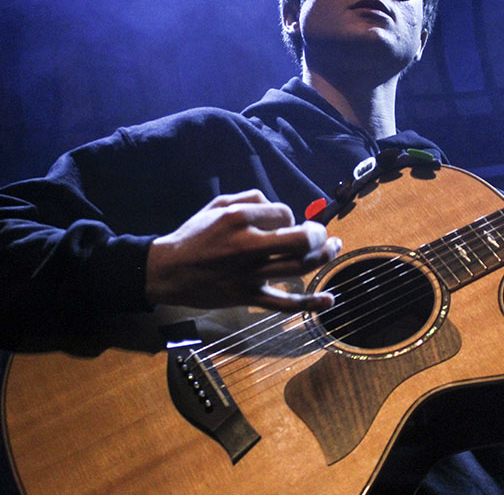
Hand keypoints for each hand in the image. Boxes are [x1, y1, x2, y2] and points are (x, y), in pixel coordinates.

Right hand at [145, 190, 339, 311]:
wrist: (168, 271)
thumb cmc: (194, 236)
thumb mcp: (217, 204)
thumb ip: (250, 198)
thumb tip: (279, 207)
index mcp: (240, 219)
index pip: (284, 212)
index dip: (290, 216)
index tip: (283, 222)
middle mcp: (249, 246)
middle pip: (301, 240)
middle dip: (319, 235)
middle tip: (322, 234)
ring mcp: (250, 274)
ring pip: (299, 267)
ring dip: (324, 257)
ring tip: (334, 248)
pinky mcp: (249, 296)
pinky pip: (285, 303)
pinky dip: (310, 304)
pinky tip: (329, 300)